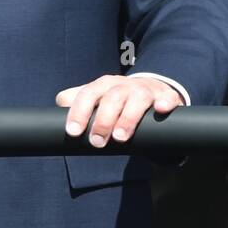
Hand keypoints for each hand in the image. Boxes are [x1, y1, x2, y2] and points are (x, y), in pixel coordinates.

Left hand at [56, 75, 182, 147]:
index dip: (79, 112)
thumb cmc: (118, 100)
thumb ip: (78, 101)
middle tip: (97, 141)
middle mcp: (124, 85)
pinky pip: (168, 98)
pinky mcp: (166, 97)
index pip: (88, 94)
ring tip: (120, 137)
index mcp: (104, 86)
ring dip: (128, 116)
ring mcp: (146, 90)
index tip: (73, 132)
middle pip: (112, 97)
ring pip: (137, 98)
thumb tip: (59, 103)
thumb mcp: (97, 98)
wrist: (151, 90)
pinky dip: (165, 102)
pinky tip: (160, 110)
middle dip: (103, 119)